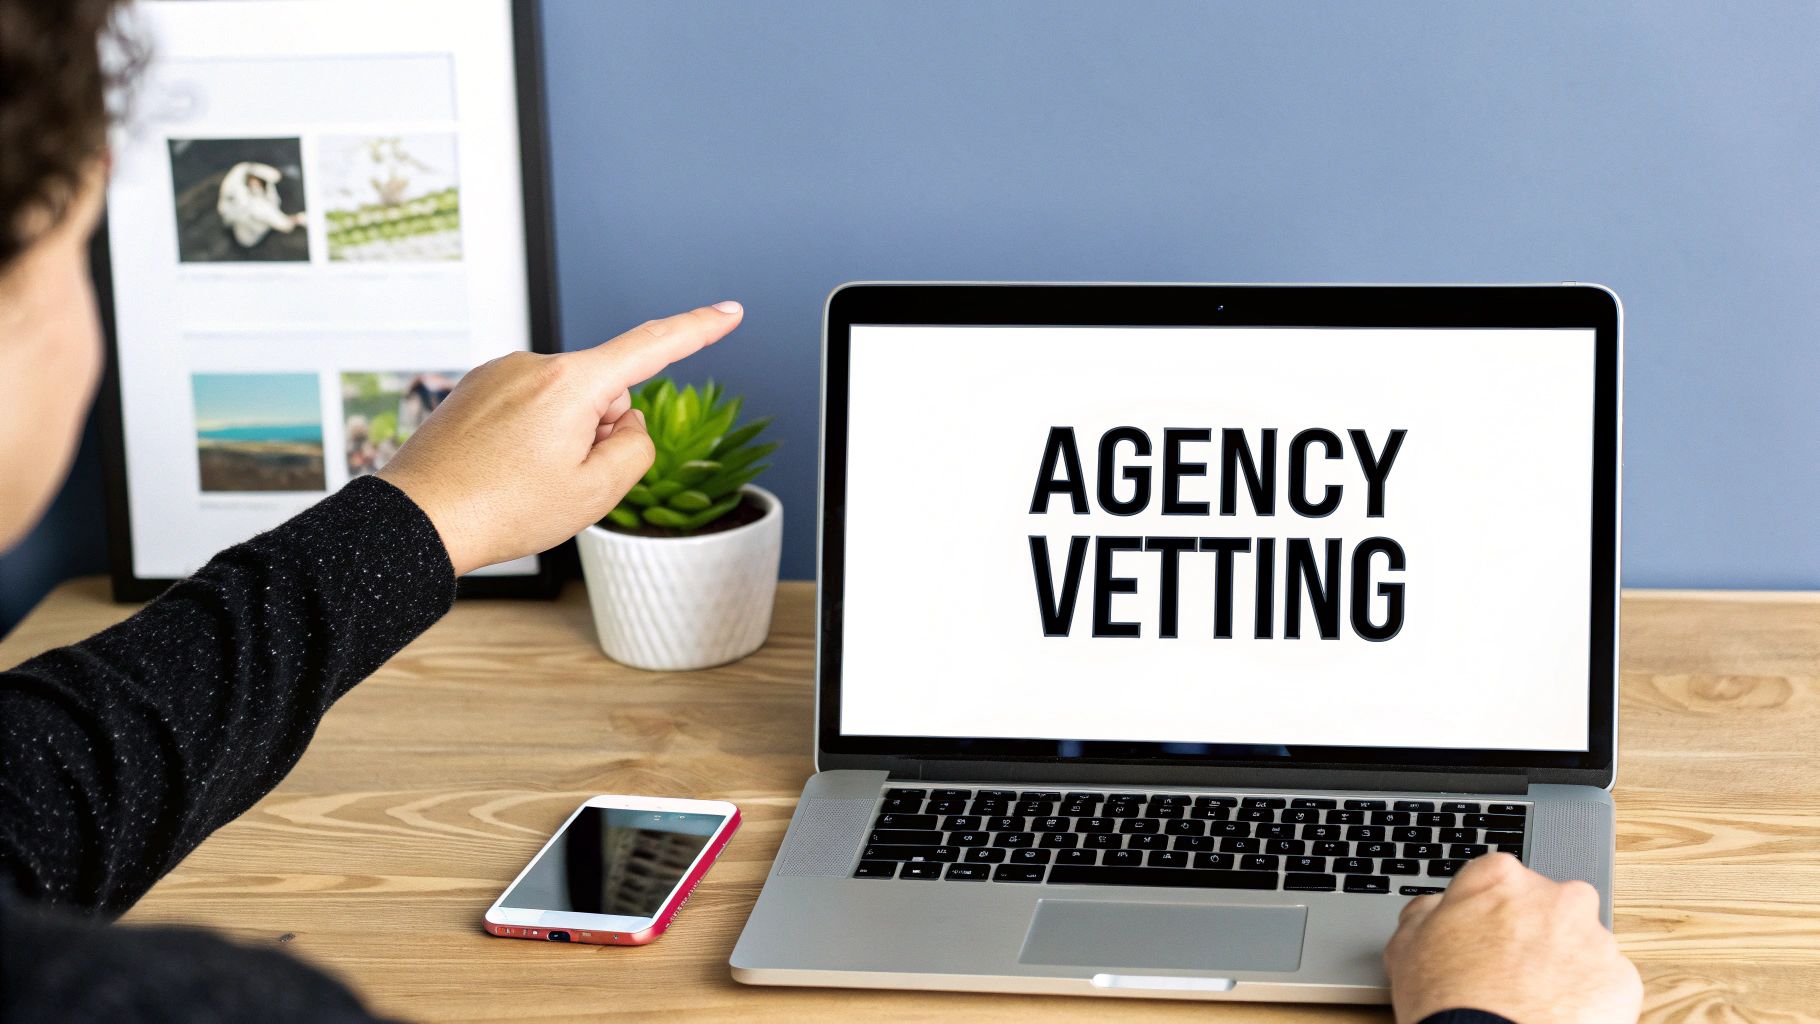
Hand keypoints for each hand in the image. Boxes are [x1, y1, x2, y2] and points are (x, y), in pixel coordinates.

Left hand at [378, 302, 743, 574]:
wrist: (417, 522)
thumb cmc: (500, 509)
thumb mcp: (596, 493)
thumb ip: (635, 450)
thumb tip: (626, 423)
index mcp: (570, 382)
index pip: (652, 347)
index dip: (699, 329)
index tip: (729, 312)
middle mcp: (534, 364)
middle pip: (604, 392)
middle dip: (600, 431)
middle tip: (562, 481)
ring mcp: (500, 374)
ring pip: (565, 404)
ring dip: (561, 438)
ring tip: (522, 481)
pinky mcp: (475, 390)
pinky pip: (527, 408)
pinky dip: (528, 438)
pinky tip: (502, 472)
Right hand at [1383, 853, 1641, 1023]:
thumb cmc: (1446, 1002)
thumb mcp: (1406, 945)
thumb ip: (1426, 912)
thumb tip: (1435, 909)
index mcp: (1503, 879)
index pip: (1500, 880)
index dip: (1489, 912)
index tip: (1484, 937)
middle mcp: (1556, 898)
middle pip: (1549, 908)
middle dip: (1534, 935)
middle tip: (1510, 973)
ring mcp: (1594, 939)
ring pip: (1582, 947)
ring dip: (1563, 968)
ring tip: (1534, 1003)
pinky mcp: (1622, 980)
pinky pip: (1607, 985)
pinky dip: (1588, 999)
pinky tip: (1558, 1016)